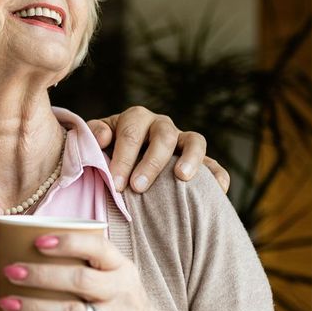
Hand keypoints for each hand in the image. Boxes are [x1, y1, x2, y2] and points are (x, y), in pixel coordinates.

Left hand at [0, 232, 213, 310]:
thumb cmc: (122, 305)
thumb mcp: (117, 278)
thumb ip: (88, 262)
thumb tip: (34, 240)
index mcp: (121, 269)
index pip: (97, 248)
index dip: (67, 243)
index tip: (37, 241)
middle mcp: (121, 293)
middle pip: (79, 280)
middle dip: (41, 274)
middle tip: (10, 271)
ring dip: (35, 308)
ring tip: (7, 303)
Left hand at [87, 107, 229, 193]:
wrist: (121, 162)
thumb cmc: (106, 152)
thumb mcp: (95, 141)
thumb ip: (93, 136)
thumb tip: (102, 137)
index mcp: (135, 119)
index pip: (131, 134)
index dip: (123, 158)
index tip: (116, 183)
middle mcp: (161, 125)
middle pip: (163, 136)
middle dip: (150, 163)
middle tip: (137, 187)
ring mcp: (183, 141)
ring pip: (195, 141)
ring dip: (190, 158)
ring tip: (181, 178)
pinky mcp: (199, 160)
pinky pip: (214, 164)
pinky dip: (218, 176)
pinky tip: (218, 191)